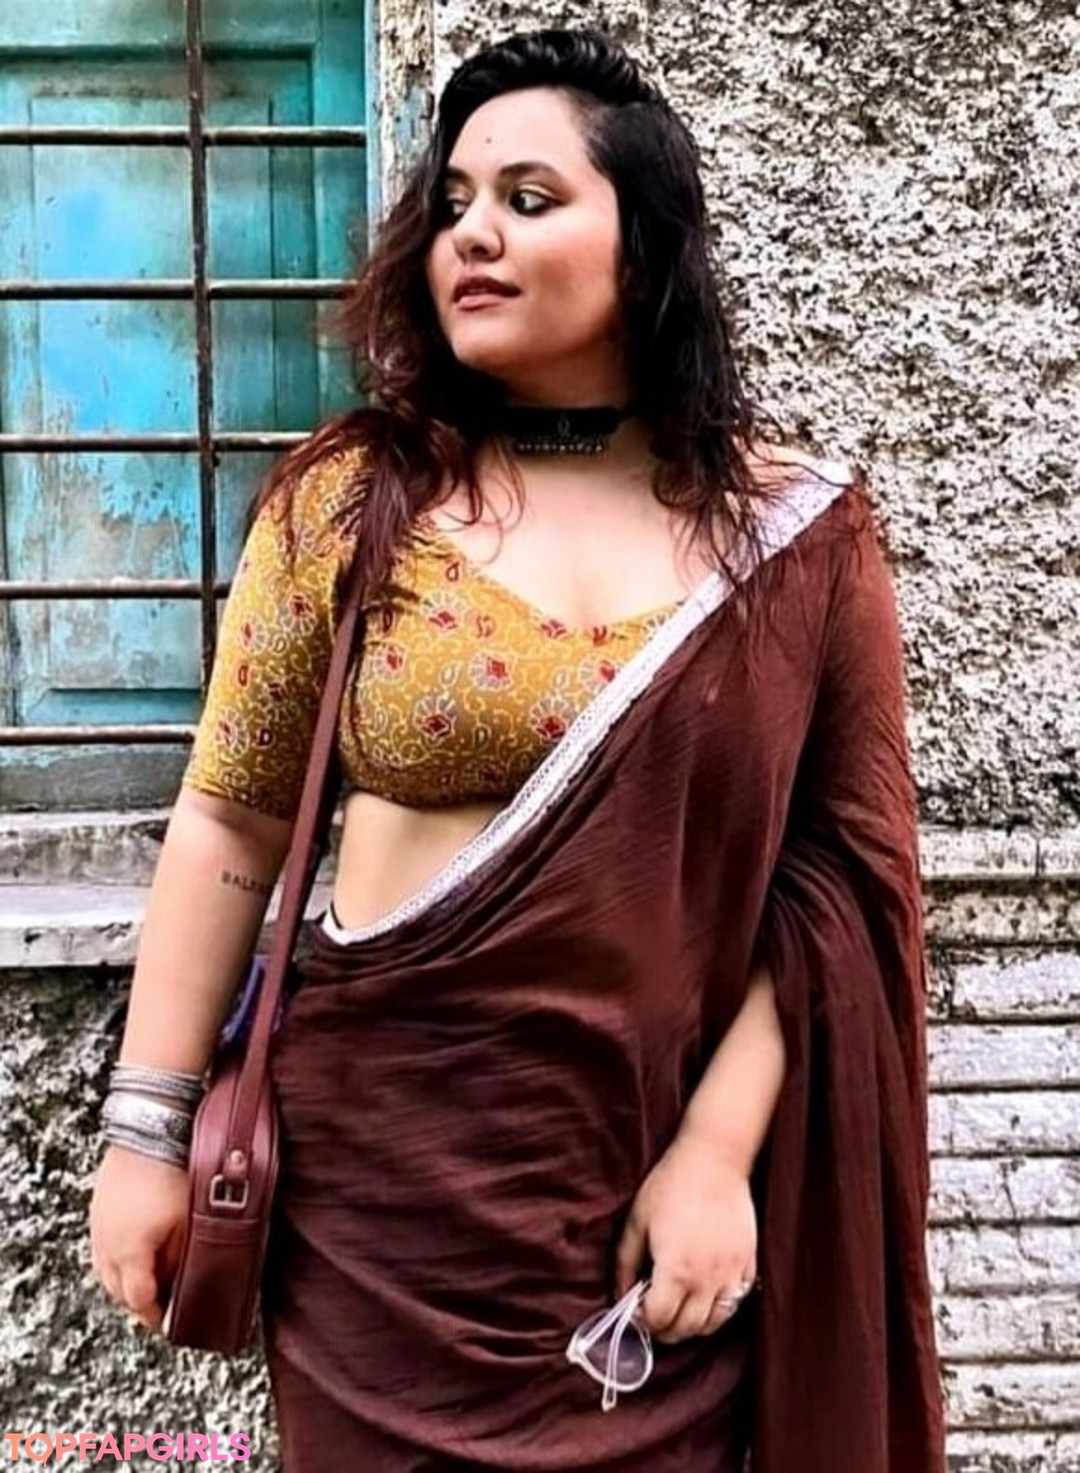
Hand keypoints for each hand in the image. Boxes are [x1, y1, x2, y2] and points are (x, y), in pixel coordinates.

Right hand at [89, 1145, 189, 1331]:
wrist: (149, 1129)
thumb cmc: (174, 1172)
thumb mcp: (189, 1222)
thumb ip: (183, 1260)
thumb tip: (183, 1285)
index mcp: (130, 1254)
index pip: (140, 1300)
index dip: (156, 1317)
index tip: (169, 1324)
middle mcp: (107, 1245)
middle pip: (118, 1290)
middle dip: (139, 1303)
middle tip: (160, 1306)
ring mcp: (99, 1226)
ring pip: (106, 1271)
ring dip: (125, 1282)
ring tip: (149, 1281)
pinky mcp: (98, 1208)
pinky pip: (102, 1248)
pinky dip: (116, 1260)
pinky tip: (134, 1252)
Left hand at [615, 1129, 757, 1343]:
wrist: (714, 1161)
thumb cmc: (671, 1186)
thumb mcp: (636, 1221)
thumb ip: (624, 1263)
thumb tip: (620, 1294)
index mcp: (675, 1270)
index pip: (658, 1320)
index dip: (642, 1322)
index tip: (636, 1310)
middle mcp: (705, 1280)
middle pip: (685, 1329)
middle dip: (664, 1328)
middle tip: (654, 1312)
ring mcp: (731, 1274)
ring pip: (713, 1324)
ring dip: (693, 1325)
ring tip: (679, 1308)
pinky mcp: (748, 1264)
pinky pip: (736, 1303)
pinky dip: (719, 1309)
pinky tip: (705, 1295)